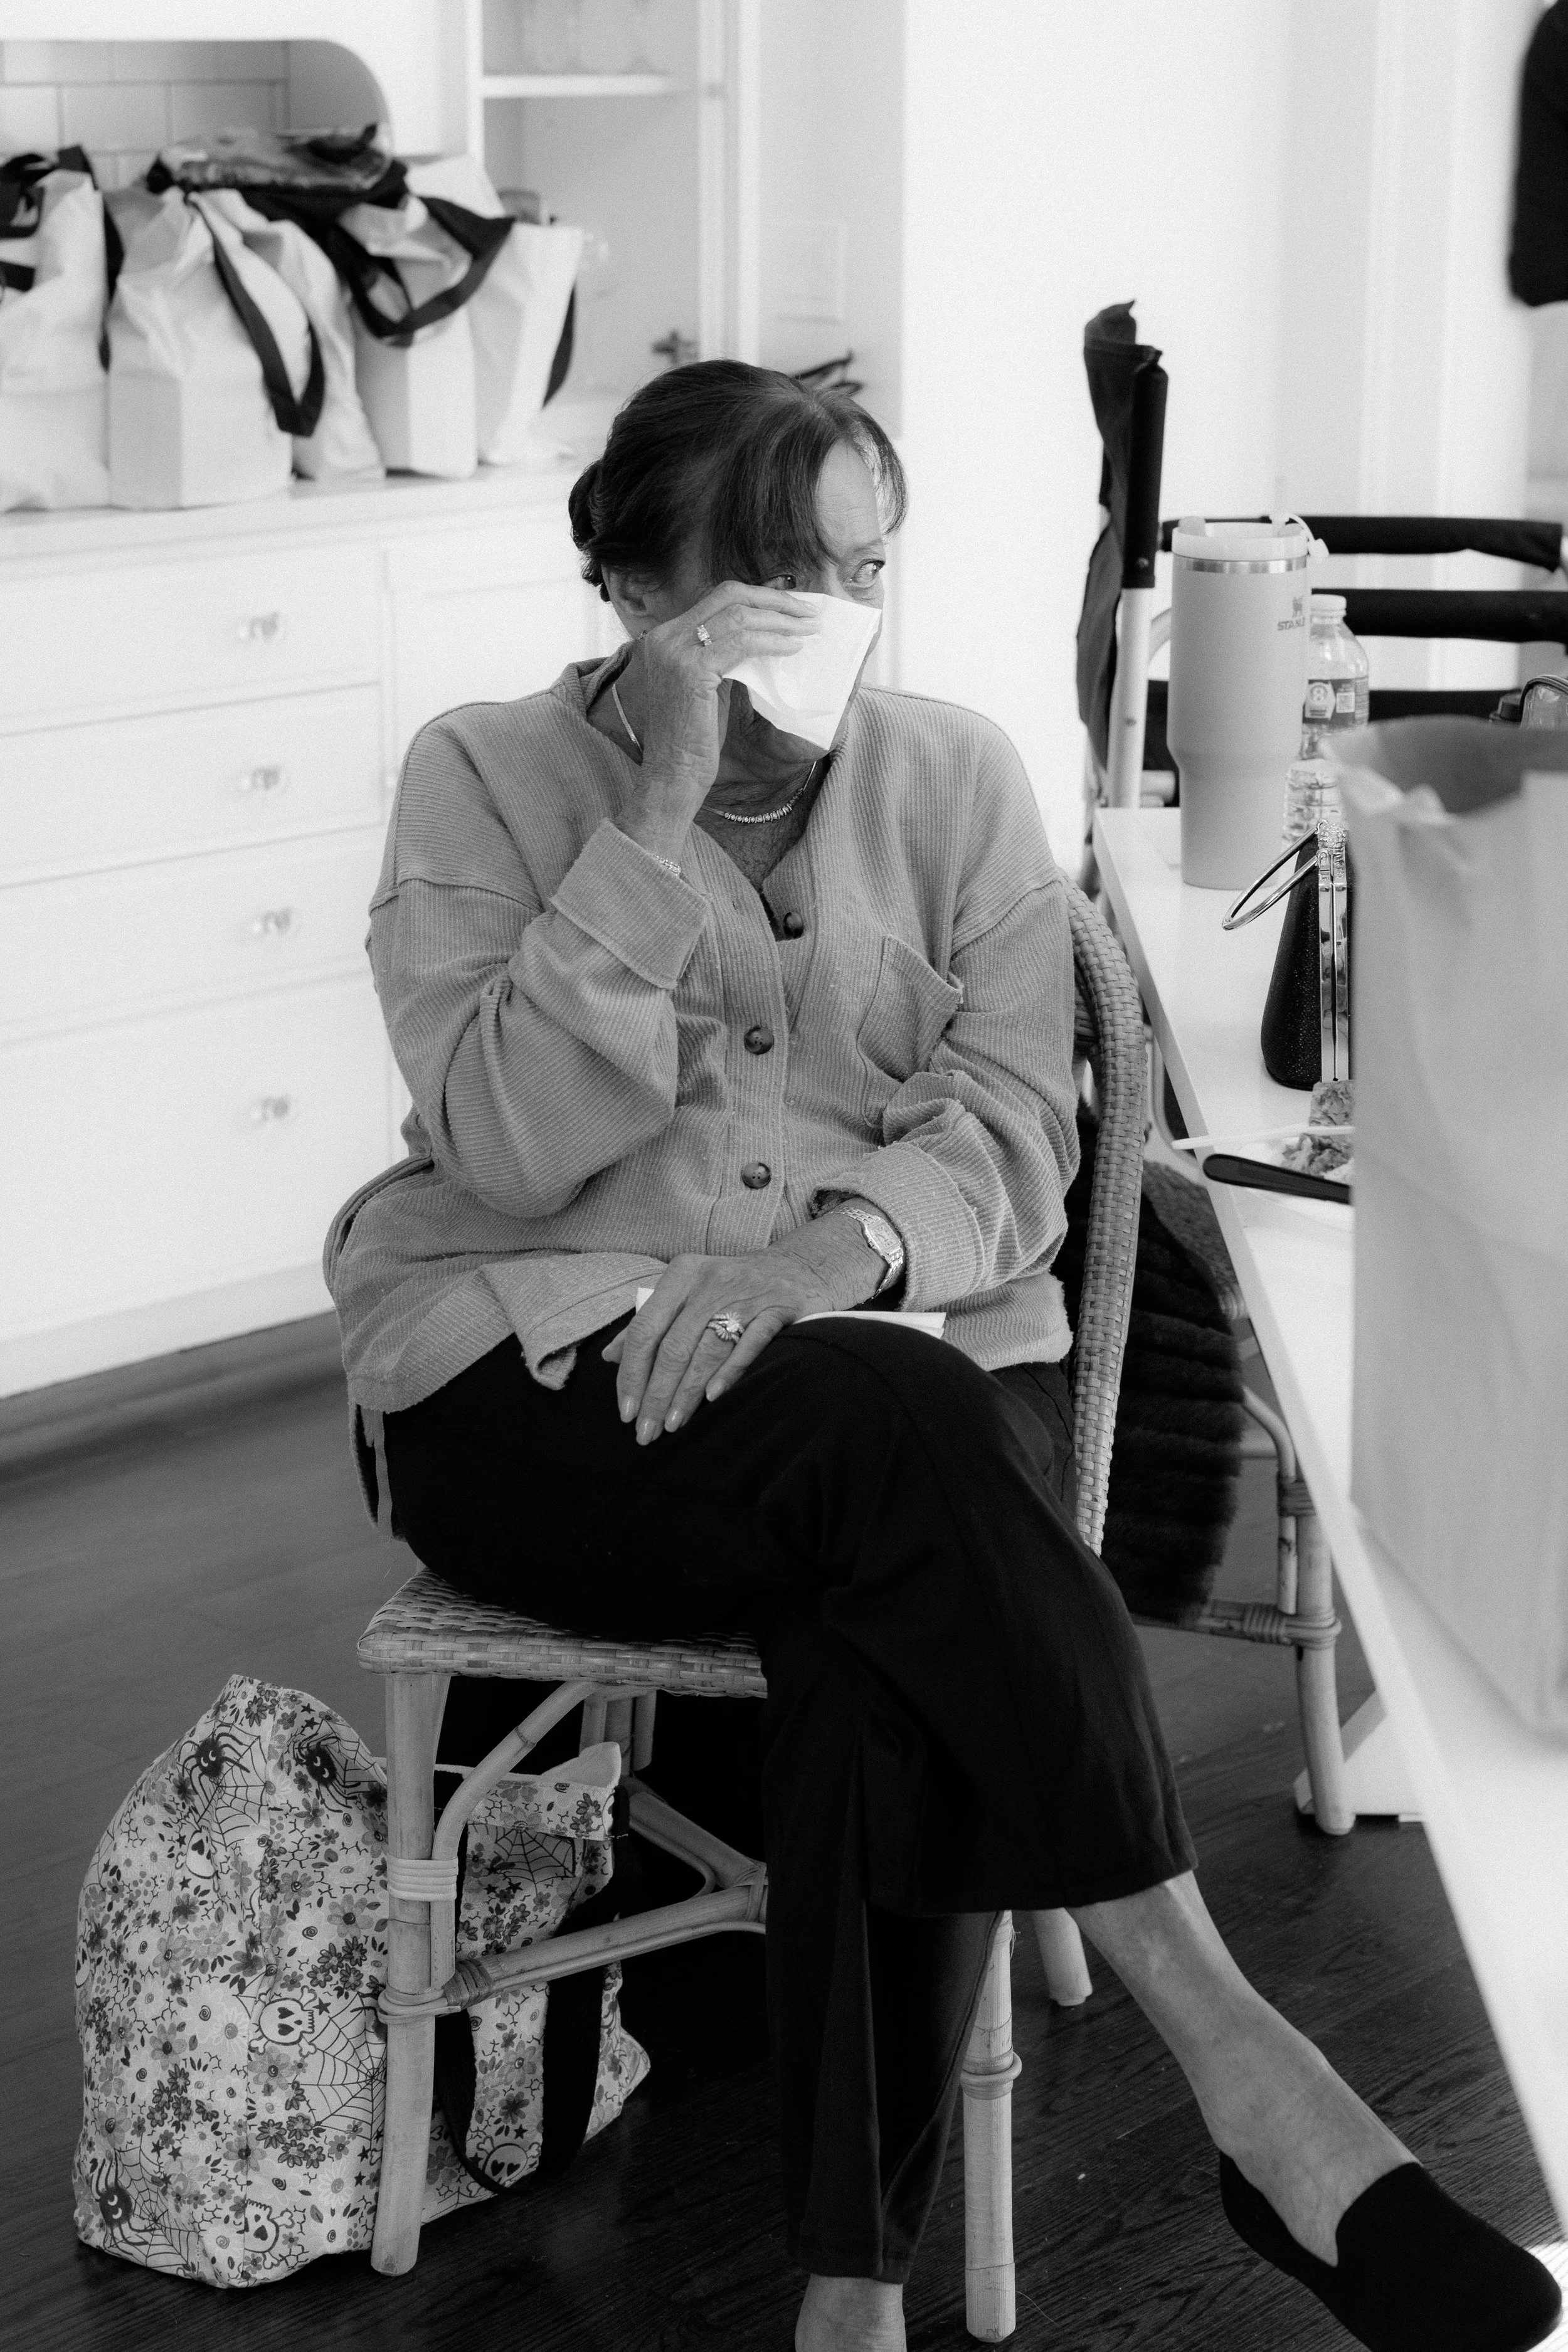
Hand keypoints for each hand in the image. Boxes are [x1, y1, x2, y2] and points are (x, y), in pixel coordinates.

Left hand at [603, 1215, 887, 1441]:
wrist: (802, 1266)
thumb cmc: (734, 1286)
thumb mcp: (689, 1292)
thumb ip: (650, 1321)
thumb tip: (610, 1357)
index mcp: (682, 1274)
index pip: (645, 1329)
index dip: (632, 1373)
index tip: (625, 1411)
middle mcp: (711, 1280)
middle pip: (674, 1345)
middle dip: (656, 1394)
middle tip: (646, 1432)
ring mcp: (747, 1293)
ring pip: (707, 1349)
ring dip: (688, 1392)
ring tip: (673, 1425)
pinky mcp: (779, 1307)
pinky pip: (751, 1343)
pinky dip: (731, 1370)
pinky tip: (714, 1398)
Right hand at [616, 583, 815, 856]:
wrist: (672, 776)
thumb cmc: (693, 740)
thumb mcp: (707, 687)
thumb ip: (723, 657)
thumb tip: (762, 637)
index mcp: (666, 636)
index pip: (718, 597)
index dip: (759, 596)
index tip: (790, 606)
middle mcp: (666, 636)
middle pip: (729, 594)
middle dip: (774, 599)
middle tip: (808, 611)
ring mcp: (675, 650)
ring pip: (738, 615)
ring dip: (781, 619)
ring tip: (809, 629)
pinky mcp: (690, 670)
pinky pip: (741, 643)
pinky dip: (772, 642)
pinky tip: (793, 648)